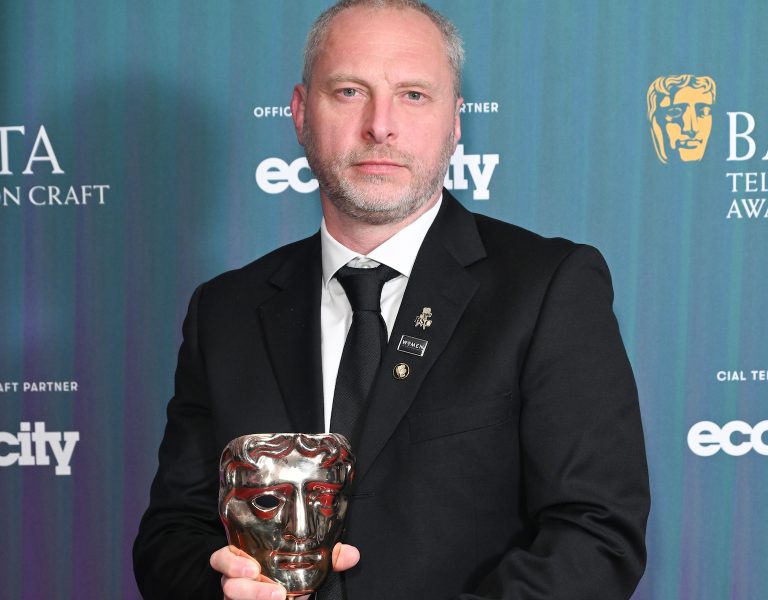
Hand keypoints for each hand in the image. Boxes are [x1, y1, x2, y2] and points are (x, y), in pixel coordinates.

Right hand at [210, 543, 359, 599]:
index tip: (252, 566)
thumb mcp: (309, 564)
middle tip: (272, 589)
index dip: (231, 561)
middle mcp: (236, 581)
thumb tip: (351, 555)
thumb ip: (329, 558)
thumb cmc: (290, 576)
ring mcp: (238, 597)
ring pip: (232, 597)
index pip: (223, 557)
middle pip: (228, 583)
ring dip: (254, 597)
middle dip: (247, 587)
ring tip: (277, 597)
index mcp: (246, 560)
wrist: (286, 595)